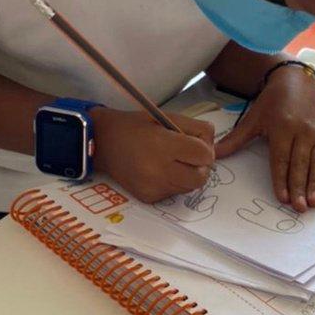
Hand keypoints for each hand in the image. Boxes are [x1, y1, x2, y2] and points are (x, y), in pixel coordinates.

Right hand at [93, 108, 214, 203]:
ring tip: (172, 162)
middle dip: (200, 166)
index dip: (204, 148)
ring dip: (188, 175)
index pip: (205, 156)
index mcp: (164, 146)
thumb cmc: (136, 126)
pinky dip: (173, 183)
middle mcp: (158, 171)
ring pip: (189, 187)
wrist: (103, 143)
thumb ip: (196, 129)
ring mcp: (153, 187)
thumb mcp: (167, 117)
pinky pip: (174, 194)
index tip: (194, 143)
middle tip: (188, 156)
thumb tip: (212, 146)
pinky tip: (159, 171)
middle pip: (201, 177)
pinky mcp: (148, 198)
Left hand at [215, 65, 314, 212]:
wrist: (296, 81)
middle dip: (300, 187)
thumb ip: (235, 139)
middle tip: (300, 207)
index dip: (281, 179)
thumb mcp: (252, 118)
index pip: (281, 159)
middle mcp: (302, 131)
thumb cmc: (271, 102)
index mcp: (282, 127)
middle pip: (300, 164)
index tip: (282, 198)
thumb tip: (214, 155)